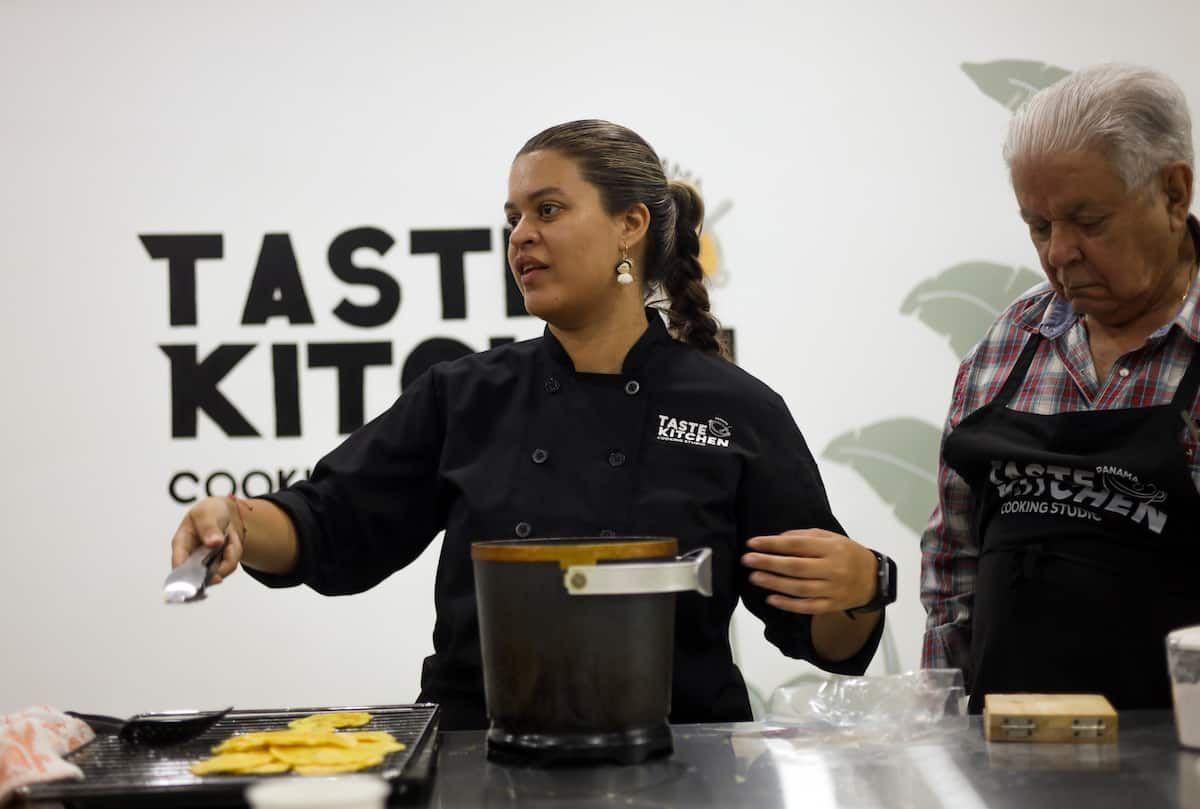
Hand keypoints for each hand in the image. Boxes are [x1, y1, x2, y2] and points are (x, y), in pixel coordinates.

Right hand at [170, 496, 244, 584]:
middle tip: (228, 546)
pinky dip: (235, 554)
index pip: (179, 566)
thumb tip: (213, 542)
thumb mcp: (206, 513)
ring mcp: (203, 564)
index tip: (206, 578)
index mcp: (181, 544)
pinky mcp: (217, 566)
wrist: (225, 513)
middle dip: (220, 564)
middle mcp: (190, 558)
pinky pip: (229, 567)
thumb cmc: (209, 512)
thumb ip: (208, 527)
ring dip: (230, 555)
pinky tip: (232, 542)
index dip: (189, 577)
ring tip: (229, 537)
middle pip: (202, 576)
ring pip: (220, 572)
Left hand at [741, 529, 877, 613]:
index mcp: (831, 548)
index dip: (773, 544)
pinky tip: (771, 599)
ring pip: (799, 588)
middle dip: (768, 563)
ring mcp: (832, 589)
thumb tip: (777, 539)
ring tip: (754, 577)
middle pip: (795, 567)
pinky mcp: (831, 605)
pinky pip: (807, 606)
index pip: (797, 545)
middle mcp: (832, 569)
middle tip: (747, 560)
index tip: (752, 543)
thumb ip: (804, 536)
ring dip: (774, 583)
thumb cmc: (846, 553)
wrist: (873, 579)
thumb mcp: (830, 537)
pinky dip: (788, 604)